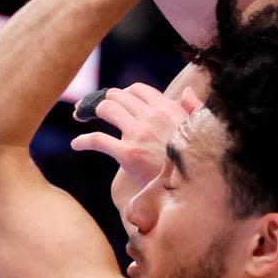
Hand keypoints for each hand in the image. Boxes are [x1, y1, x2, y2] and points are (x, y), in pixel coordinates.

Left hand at [71, 83, 202, 189]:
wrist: (194, 187)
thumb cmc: (197, 159)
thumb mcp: (201, 129)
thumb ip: (194, 107)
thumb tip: (188, 91)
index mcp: (168, 108)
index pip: (138, 89)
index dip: (123, 93)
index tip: (115, 101)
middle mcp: (152, 117)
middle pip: (117, 95)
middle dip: (101, 99)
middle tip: (89, 107)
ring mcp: (139, 134)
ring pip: (106, 109)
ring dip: (89, 111)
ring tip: (81, 117)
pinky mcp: (128, 154)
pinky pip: (98, 140)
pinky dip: (84, 140)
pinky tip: (76, 144)